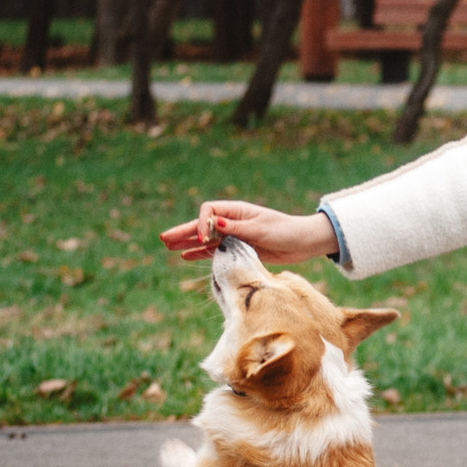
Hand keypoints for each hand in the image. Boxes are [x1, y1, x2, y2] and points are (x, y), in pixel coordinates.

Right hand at [159, 200, 337, 263]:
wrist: (302, 242)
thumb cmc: (285, 231)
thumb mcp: (261, 229)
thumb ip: (237, 228)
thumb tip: (215, 223)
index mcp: (237, 211)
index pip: (209, 212)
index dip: (202, 225)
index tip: (204, 240)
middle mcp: (232, 221)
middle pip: (202, 225)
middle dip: (184, 232)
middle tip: (163, 239)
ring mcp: (234, 235)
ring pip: (205, 239)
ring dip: (187, 242)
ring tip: (168, 247)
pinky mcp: (239, 248)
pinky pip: (215, 250)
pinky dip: (200, 253)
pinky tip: (186, 256)